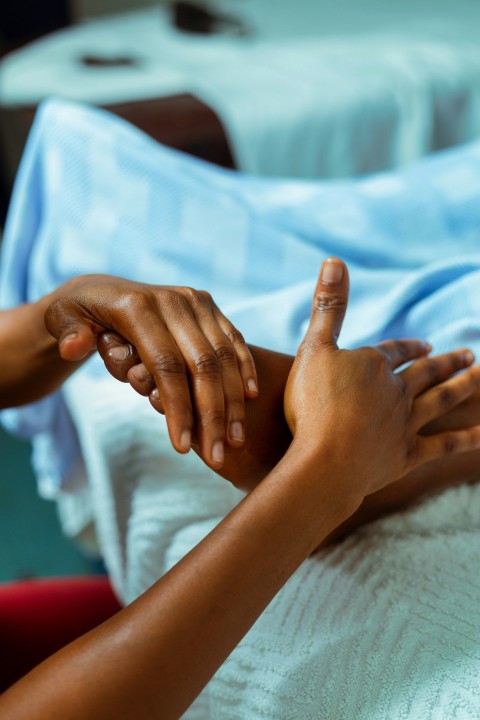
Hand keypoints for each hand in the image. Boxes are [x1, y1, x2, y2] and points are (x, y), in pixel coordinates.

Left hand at [44, 275, 257, 467]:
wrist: (103, 288)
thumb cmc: (79, 314)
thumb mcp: (61, 319)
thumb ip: (68, 333)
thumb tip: (75, 347)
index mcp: (139, 306)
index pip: (165, 365)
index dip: (178, 408)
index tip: (183, 448)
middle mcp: (174, 300)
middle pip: (202, 365)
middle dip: (212, 415)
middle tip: (218, 456)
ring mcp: (195, 302)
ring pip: (223, 356)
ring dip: (233, 402)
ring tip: (234, 441)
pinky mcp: (209, 306)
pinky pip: (233, 340)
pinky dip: (244, 369)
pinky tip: (251, 400)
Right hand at [284, 258, 479, 503]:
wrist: (326, 460)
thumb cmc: (313, 404)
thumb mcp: (314, 348)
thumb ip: (328, 307)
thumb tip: (334, 260)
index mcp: (373, 366)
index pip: (395, 350)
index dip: (408, 346)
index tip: (425, 345)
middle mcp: (396, 391)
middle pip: (425, 373)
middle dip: (446, 362)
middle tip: (468, 355)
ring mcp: (405, 424)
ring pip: (441, 400)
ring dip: (463, 387)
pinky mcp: (408, 455)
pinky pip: (444, 445)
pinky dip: (467, 439)